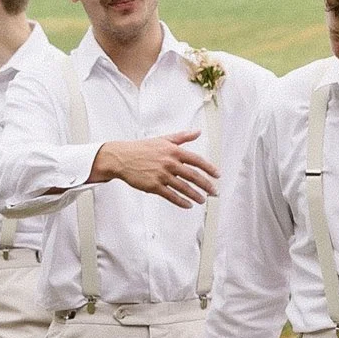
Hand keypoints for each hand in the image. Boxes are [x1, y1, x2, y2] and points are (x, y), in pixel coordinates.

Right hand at [94, 130, 215, 203]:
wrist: (121, 157)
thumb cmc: (142, 148)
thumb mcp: (163, 139)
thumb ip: (182, 137)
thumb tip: (197, 132)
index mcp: (174, 151)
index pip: (197, 160)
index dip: (209, 168)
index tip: (217, 175)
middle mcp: (169, 163)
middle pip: (193, 176)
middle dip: (206, 185)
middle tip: (214, 191)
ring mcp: (162, 175)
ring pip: (183, 187)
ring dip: (195, 195)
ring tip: (202, 200)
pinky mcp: (153, 186)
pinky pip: (171, 196)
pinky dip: (181, 201)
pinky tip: (188, 205)